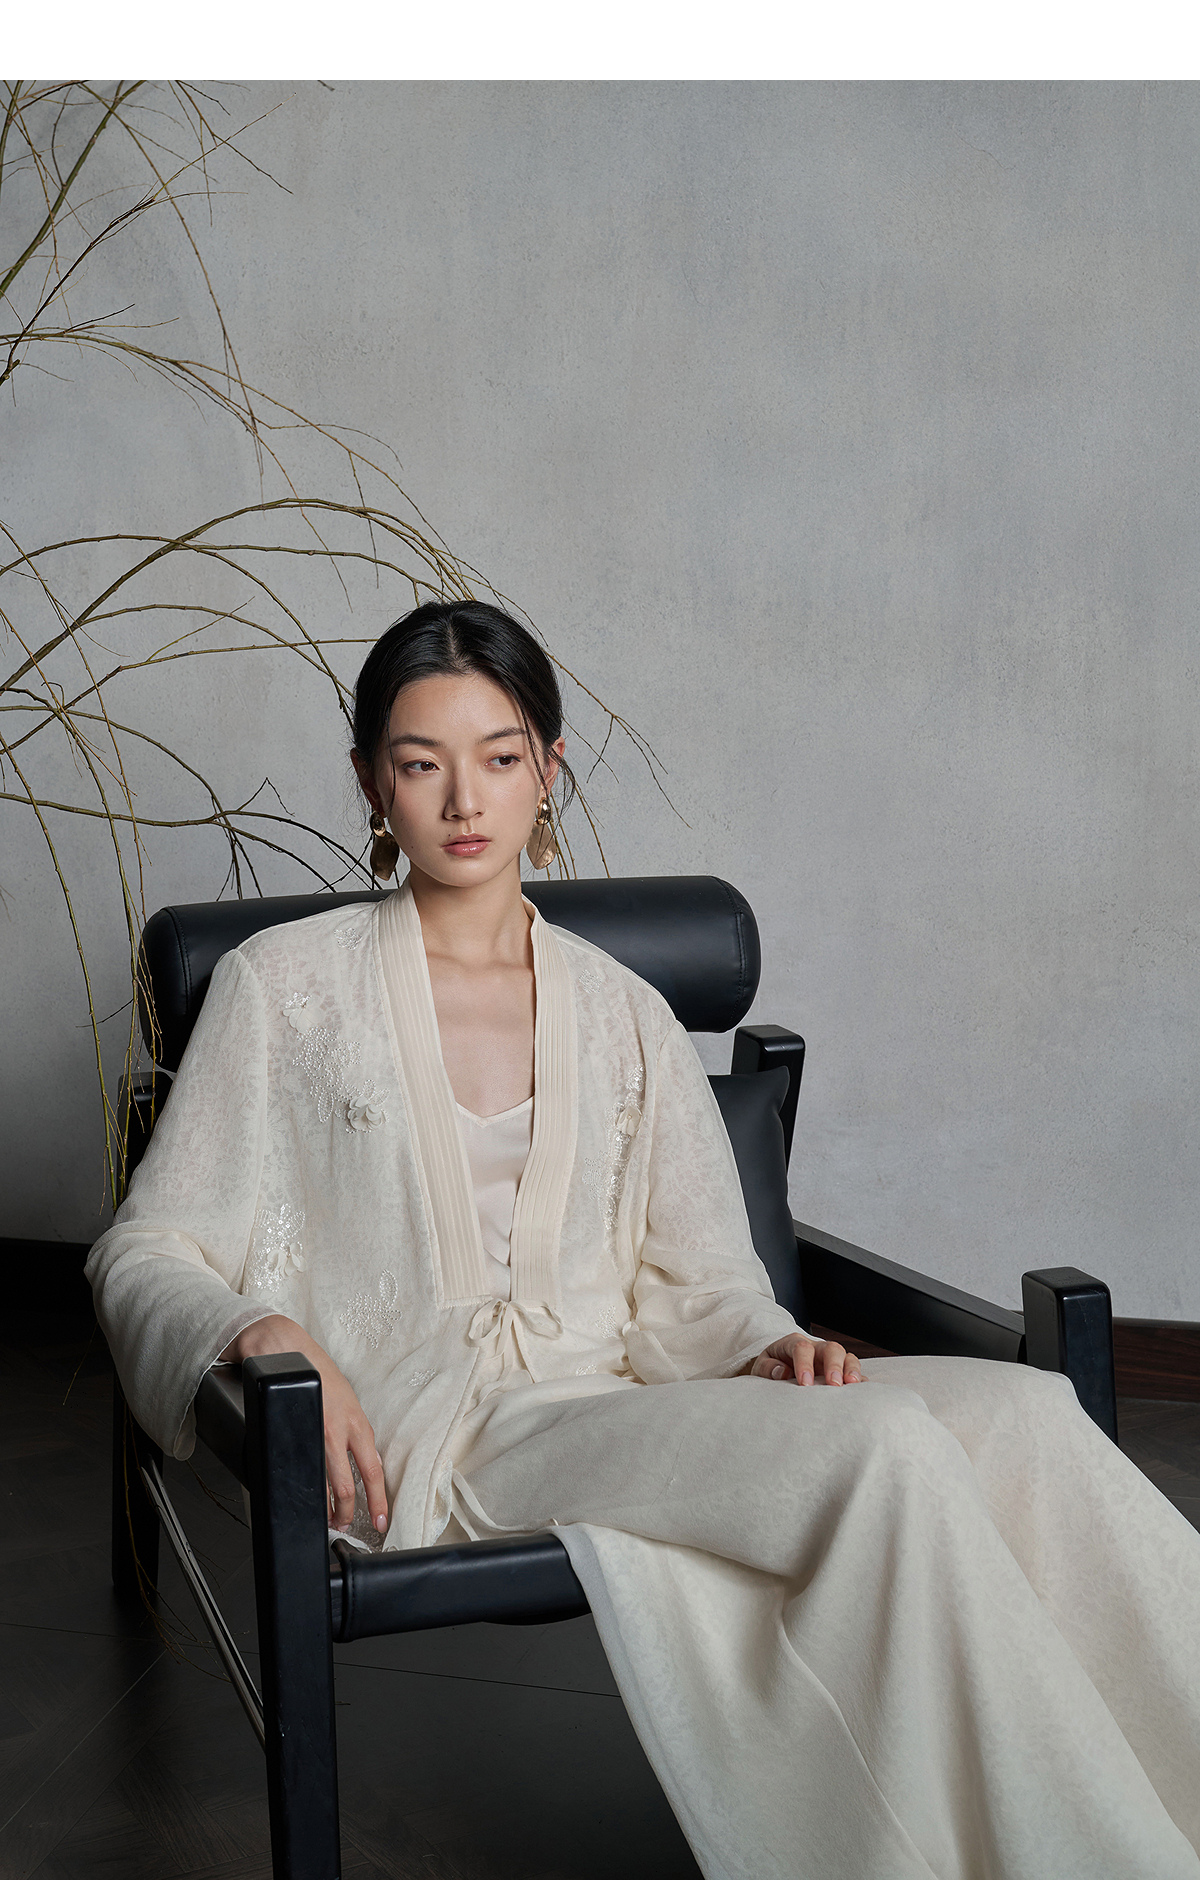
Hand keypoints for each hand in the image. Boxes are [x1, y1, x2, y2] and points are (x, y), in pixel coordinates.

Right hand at [219, 1314, 388, 1534]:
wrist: (286, 1349)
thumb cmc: (318, 1373)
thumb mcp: (348, 1401)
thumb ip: (355, 1431)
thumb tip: (362, 1460)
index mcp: (357, 1423)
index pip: (374, 1469)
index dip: (378, 1500)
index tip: (380, 1520)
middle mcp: (340, 1429)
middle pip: (348, 1484)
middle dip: (347, 1512)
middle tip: (346, 1527)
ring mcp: (315, 1431)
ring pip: (324, 1482)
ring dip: (326, 1506)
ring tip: (327, 1519)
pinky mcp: (294, 1429)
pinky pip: (302, 1467)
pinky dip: (305, 1487)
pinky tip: (305, 1497)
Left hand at [745, 1332, 862, 1386]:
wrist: (777, 1370)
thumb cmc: (770, 1368)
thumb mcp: (761, 1366)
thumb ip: (767, 1368)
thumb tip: (782, 1372)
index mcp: (794, 1343)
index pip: (802, 1348)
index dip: (804, 1364)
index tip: (804, 1384)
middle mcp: (816, 1348)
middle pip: (831, 1348)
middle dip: (833, 1365)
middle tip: (833, 1384)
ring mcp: (830, 1360)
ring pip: (847, 1357)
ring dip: (851, 1370)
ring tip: (852, 1385)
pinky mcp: (840, 1372)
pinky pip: (855, 1373)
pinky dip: (861, 1381)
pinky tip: (863, 1392)